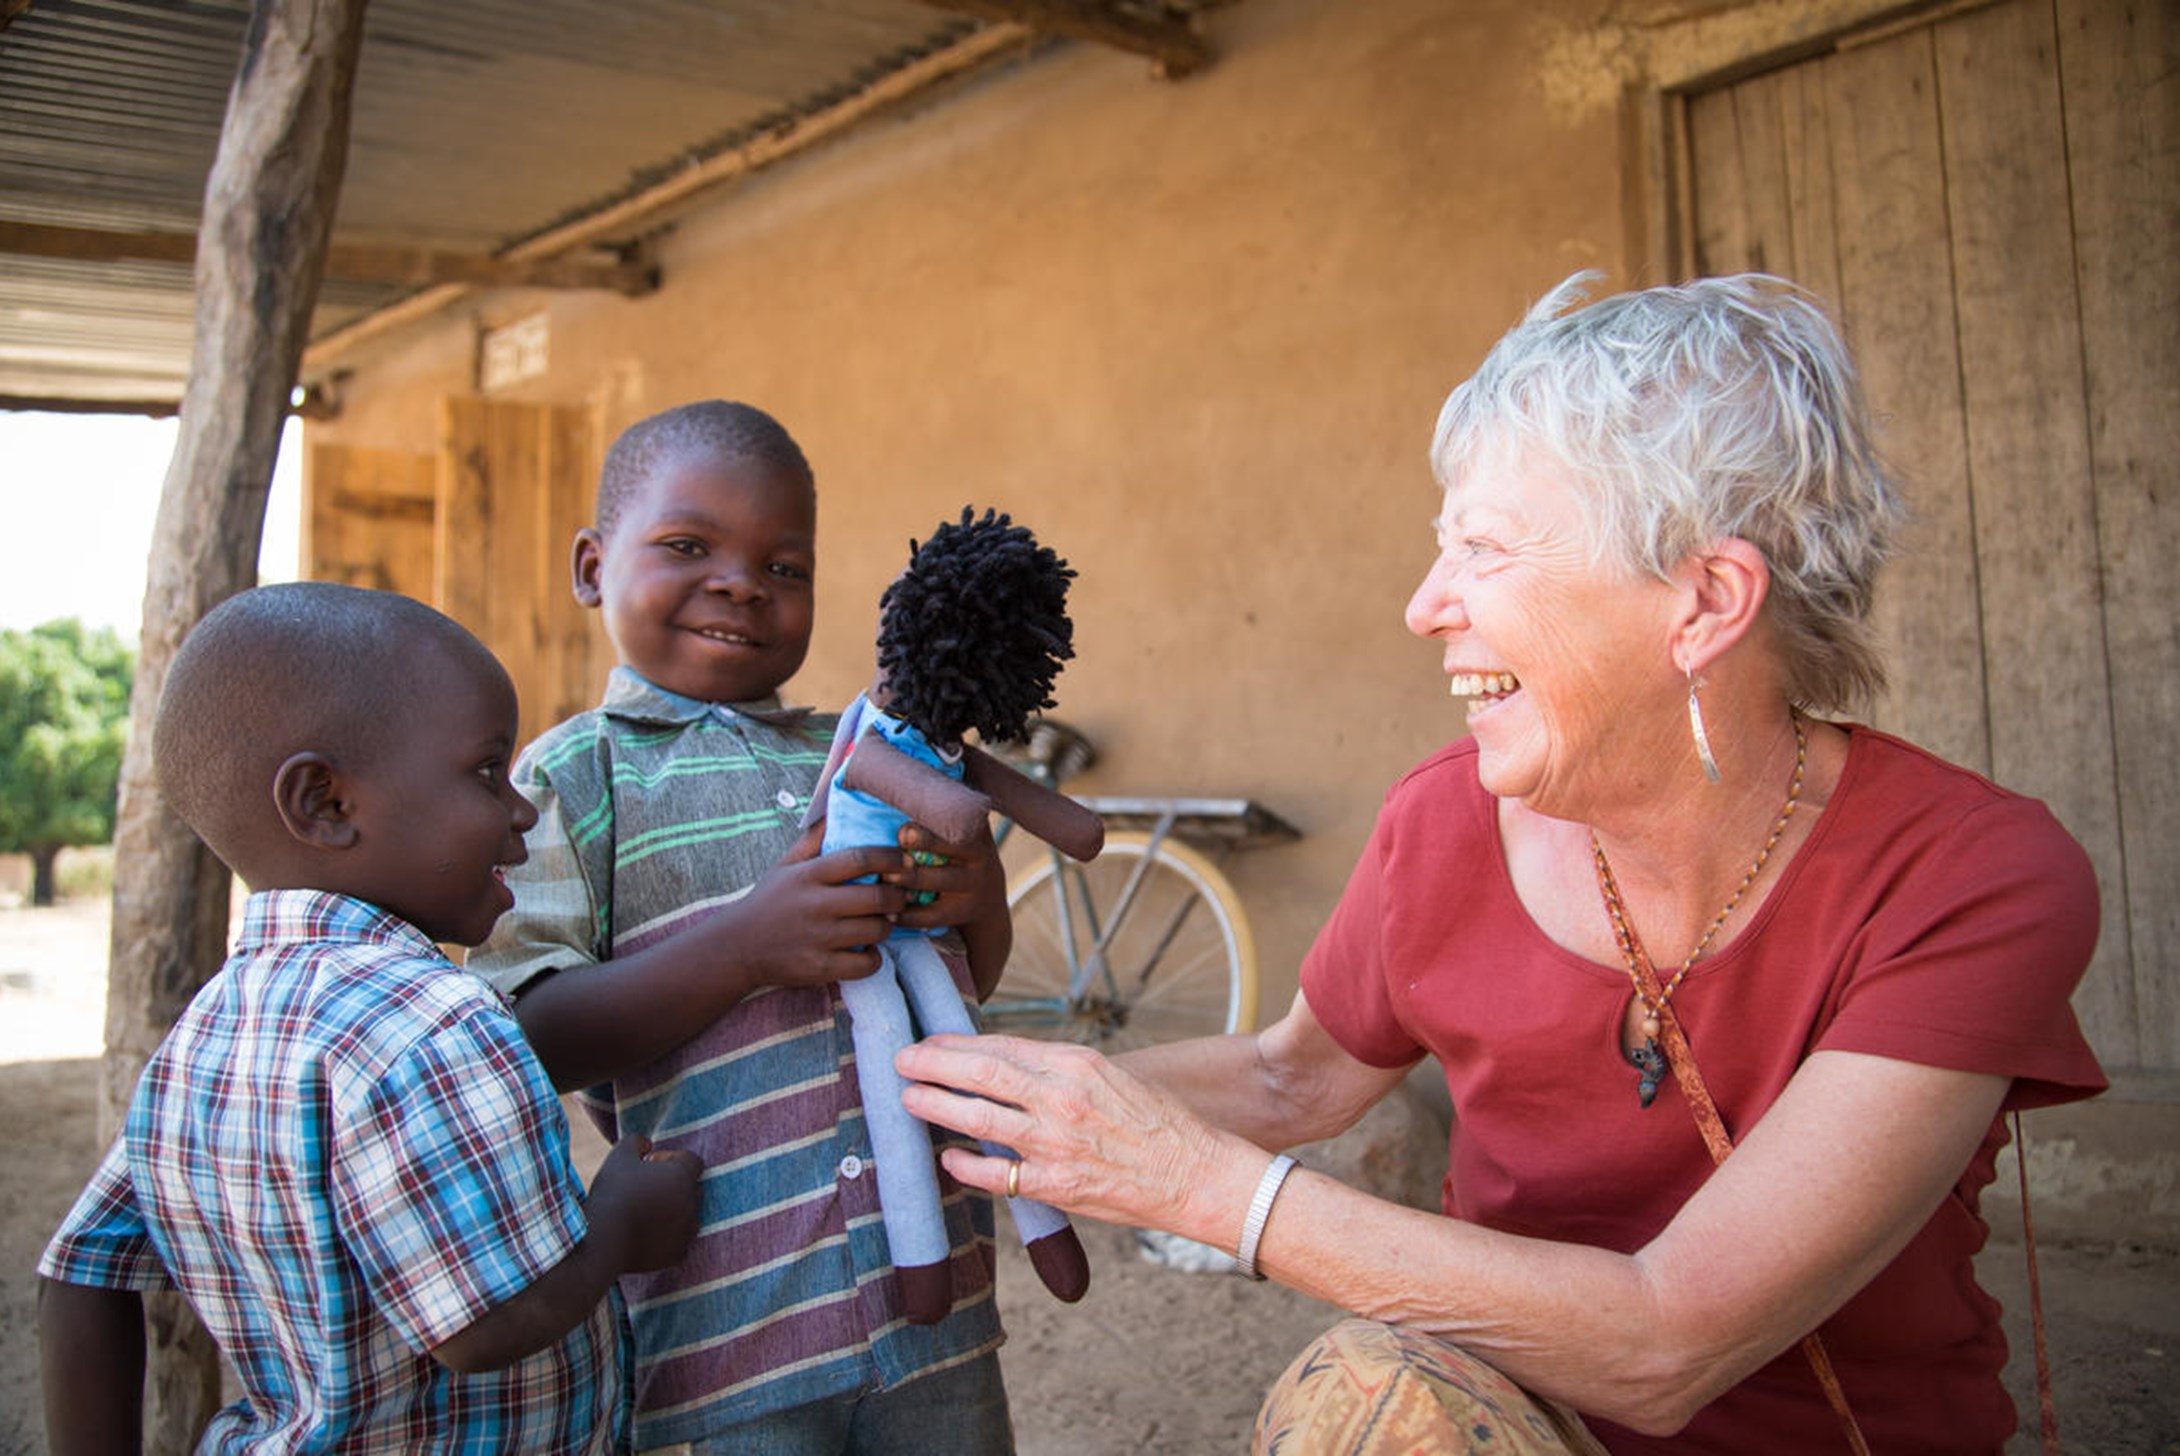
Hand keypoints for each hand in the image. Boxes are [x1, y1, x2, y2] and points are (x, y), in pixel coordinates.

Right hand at [589, 1135, 702, 1273]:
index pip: (692, 1160)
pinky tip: (648, 1234)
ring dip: (675, 1211)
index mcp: (682, 1176)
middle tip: (646, 1187)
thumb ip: (636, 1141)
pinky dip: (669, 1238)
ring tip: (647, 1211)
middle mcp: (691, 1203)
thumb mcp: (619, 1155)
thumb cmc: (611, 1193)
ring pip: (690, 1216)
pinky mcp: (676, 1255)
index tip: (650, 1165)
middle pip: (693, 1187)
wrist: (601, 1240)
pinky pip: (681, 1242)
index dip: (672, 1158)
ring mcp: (686, 1231)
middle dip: (675, 1184)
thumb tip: (647, 1144)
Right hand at [726, 823, 908, 989]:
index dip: (890, 857)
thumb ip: (813, 840)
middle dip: (898, 896)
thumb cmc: (767, 902)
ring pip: (875, 931)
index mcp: (808, 875)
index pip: (860, 858)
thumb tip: (836, 808)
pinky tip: (865, 950)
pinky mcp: (819, 968)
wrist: (735, 948)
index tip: (905, 860)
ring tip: (881, 922)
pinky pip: (865, 964)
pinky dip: (874, 958)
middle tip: (900, 896)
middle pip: (876, 897)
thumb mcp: (784, 866)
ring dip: (887, 926)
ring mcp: (818, 938)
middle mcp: (814, 905)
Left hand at [889, 819, 1004, 931]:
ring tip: (883, 879)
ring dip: (905, 880)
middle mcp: (978, 856)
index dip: (928, 827)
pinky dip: (906, 914)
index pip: (954, 822)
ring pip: (934, 881)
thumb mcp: (963, 830)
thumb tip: (904, 763)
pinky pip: (930, 915)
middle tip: (892, 850)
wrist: (987, 899)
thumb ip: (943, 808)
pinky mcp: (961, 912)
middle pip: (945, 848)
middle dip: (917, 848)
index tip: (903, 831)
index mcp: (974, 830)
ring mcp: (971, 886)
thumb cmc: (960, 854)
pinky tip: (888, 911)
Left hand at [895, 1033, 1235, 1241]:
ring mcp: (1055, 1143)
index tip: (931, 1041)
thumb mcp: (1110, 1078)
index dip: (958, 1043)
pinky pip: (996, 1175)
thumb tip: (1010, 1069)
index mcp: (1076, 1064)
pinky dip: (965, 1165)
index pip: (1002, 1045)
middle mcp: (1061, 1097)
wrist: (1197, 1173)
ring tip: (909, 1098)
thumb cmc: (1158, 1125)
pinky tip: (947, 1157)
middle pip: (981, 1072)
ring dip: (936, 1105)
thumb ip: (1059, 1074)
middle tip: (902, 1059)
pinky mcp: (1056, 1186)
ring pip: (978, 1118)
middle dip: (933, 1063)